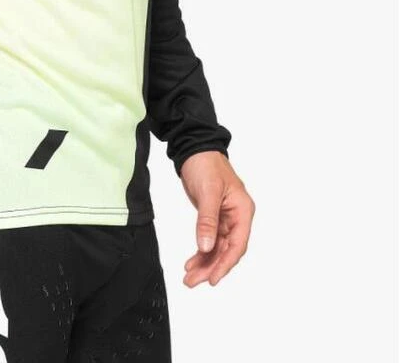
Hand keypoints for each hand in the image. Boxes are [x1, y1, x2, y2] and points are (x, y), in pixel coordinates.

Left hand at [179, 151, 254, 286]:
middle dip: (211, 267)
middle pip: (227, 250)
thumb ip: (207, 220)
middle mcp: (237, 217)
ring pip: (217, 248)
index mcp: (243, 211)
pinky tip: (191, 262)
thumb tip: (206, 247)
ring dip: (204, 263)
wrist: (195, 150)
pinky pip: (210, 240)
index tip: (213, 279)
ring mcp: (226, 219)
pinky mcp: (214, 218)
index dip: (226, 264)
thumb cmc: (206, 164)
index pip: (237, 245)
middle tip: (193, 281)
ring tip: (189, 277)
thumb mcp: (208, 191)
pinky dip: (201, 252)